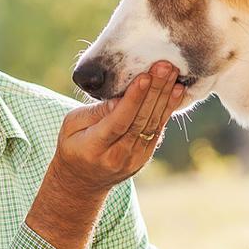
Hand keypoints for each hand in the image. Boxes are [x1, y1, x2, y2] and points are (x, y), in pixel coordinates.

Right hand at [52, 61, 184, 194]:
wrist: (82, 181)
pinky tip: (177, 91)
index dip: (133, 99)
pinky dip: (168, 110)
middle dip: (155, 91)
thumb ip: (95, 112)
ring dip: (166, 98)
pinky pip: (158, 130)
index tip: (144, 77)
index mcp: (94, 148)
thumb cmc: (73, 145)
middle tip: (165, 67)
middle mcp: (117, 156)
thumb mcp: (72, 125)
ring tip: (174, 74)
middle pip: (140, 121)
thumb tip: (119, 98)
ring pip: (153, 125)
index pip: (118, 122)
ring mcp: (134, 160)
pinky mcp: (144, 157)